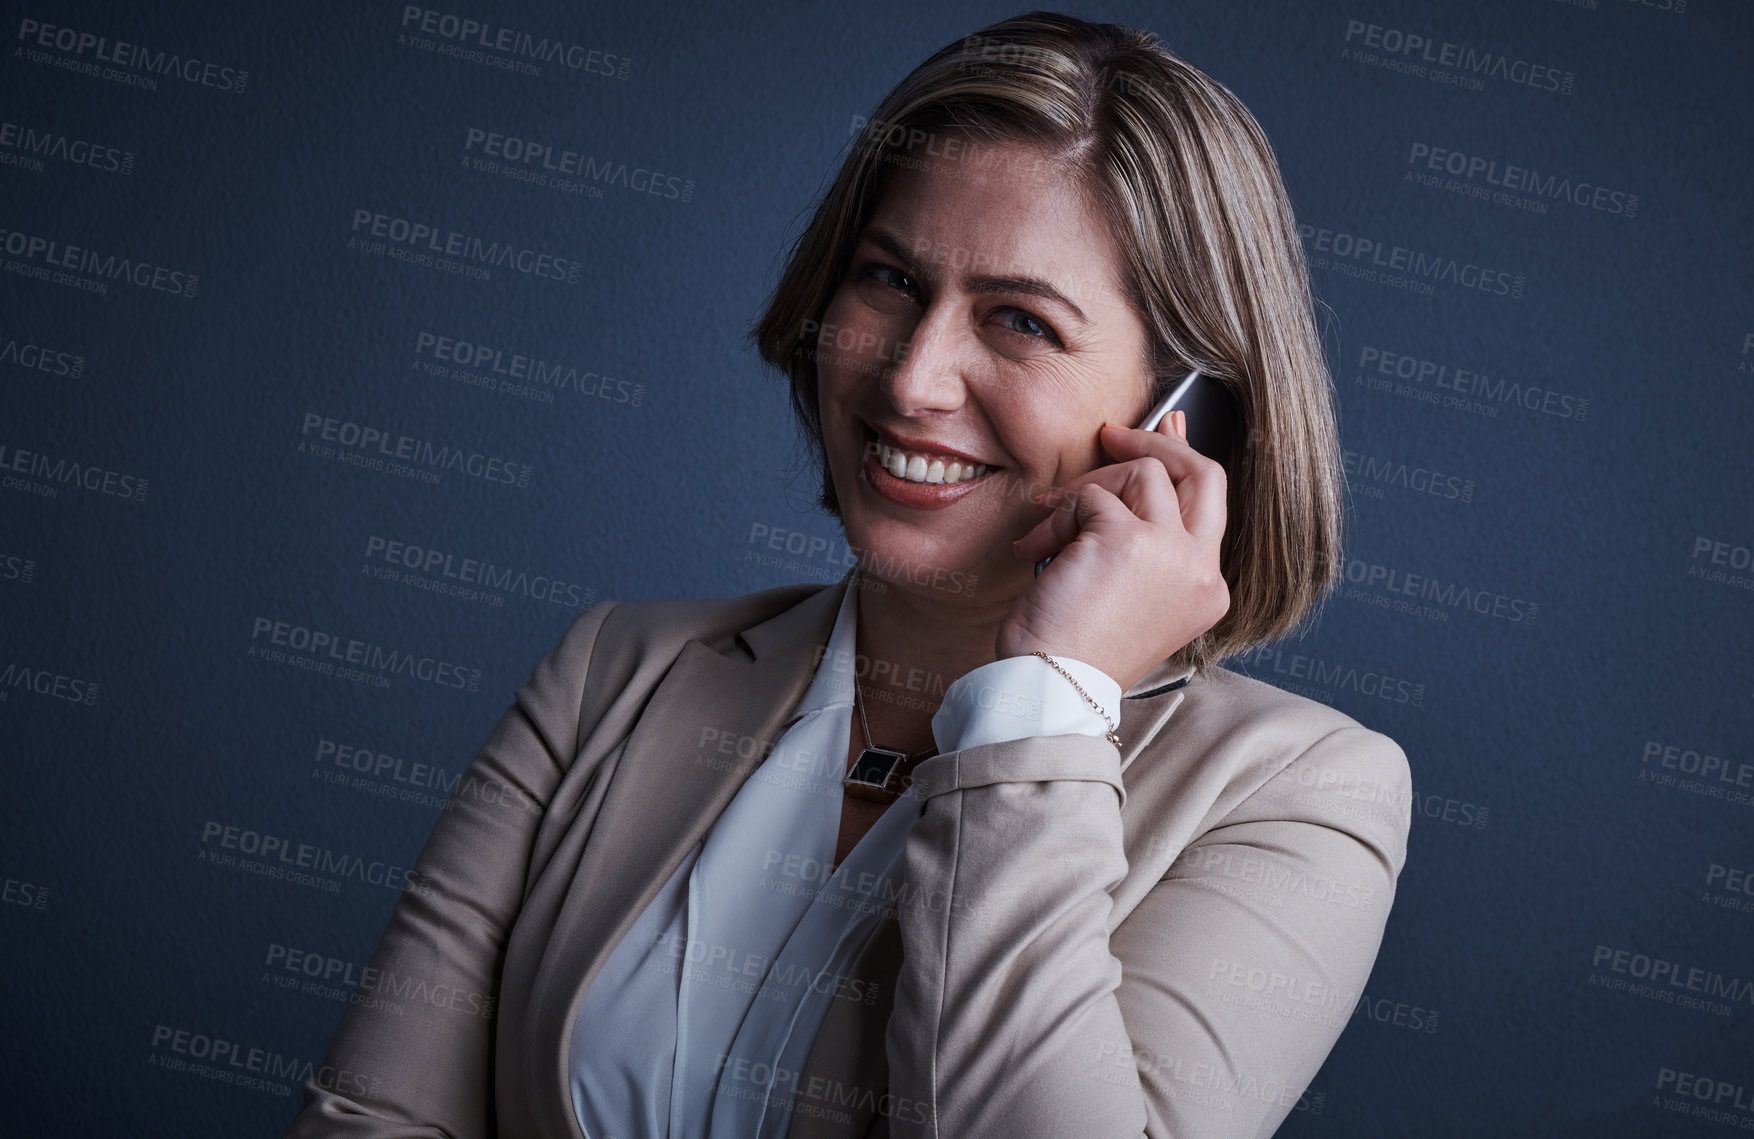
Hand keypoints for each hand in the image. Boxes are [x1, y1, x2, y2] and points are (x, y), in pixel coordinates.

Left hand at [998, 410, 1230, 691]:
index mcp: (1206, 590)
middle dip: (1155, 443)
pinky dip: (1054, 518)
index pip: (1211, 504)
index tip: (1162, 429)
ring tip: (1050, 529)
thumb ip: (1142, 539)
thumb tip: (1137, 468)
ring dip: (1085, 491)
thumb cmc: (1076, 652)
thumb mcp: (1127, 594)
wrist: (1053, 690)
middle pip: (1202, 474)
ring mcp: (1170, 552)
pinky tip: (1036, 552)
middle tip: (1110, 437)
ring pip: (1141, 474)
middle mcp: (1200, 570)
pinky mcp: (1127, 539)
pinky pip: (1089, 497)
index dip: (1184, 459)